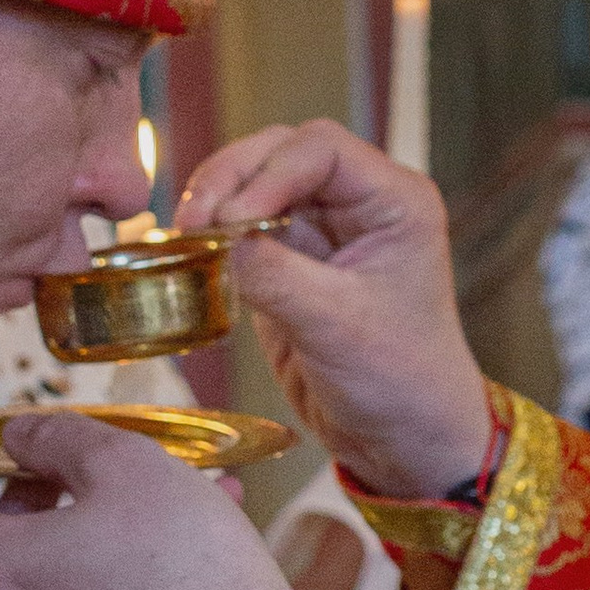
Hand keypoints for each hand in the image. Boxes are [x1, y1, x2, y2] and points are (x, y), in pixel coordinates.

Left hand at [0, 409, 287, 589]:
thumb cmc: (180, 554)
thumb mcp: (123, 463)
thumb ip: (56, 438)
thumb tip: (17, 438)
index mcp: (1, 572)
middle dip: (36, 491)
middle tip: (85, 459)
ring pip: (56, 569)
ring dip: (95, 519)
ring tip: (171, 482)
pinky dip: (126, 559)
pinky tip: (196, 521)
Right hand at [179, 122, 488, 496]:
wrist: (403, 439)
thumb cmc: (399, 382)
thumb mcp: (336, 326)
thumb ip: (275, 275)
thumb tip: (216, 237)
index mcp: (395, 201)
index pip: (320, 149)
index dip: (267, 173)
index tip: (233, 220)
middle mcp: (360, 204)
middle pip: (280, 154)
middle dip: (231, 180)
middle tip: (193, 222)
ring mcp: (323, 232)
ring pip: (255, 186)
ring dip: (216, 204)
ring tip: (186, 236)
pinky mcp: (291, 263)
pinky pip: (243, 230)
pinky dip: (214, 237)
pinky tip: (193, 254)